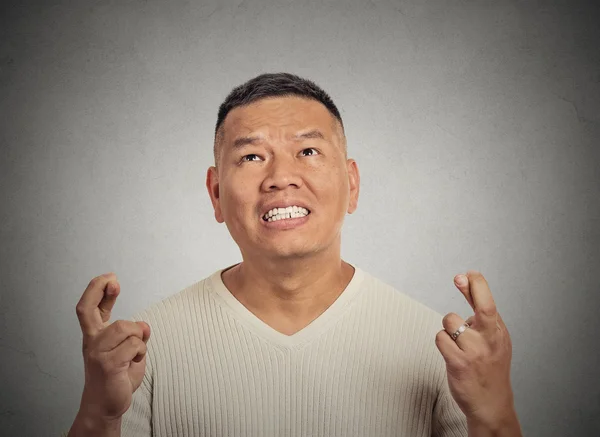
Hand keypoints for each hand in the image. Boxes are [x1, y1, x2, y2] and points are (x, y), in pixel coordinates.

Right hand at [75, 272, 150, 420]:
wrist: (106, 406)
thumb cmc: (116, 377)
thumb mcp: (128, 350)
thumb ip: (135, 335)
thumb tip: (143, 325)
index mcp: (96, 335)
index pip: (90, 307)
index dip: (99, 289)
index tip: (112, 278)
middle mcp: (92, 341)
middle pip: (86, 309)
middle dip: (98, 289)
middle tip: (114, 281)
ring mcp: (98, 353)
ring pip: (126, 327)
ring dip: (138, 335)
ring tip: (136, 351)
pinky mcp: (108, 365)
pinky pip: (134, 345)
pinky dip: (141, 351)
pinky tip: (134, 361)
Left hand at [435, 270, 514, 427]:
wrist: (491, 403)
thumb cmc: (488, 366)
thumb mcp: (491, 338)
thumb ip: (478, 313)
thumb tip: (465, 281)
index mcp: (499, 333)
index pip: (490, 304)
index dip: (478, 285)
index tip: (468, 274)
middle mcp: (490, 341)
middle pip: (484, 308)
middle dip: (473, 288)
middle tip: (460, 277)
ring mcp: (475, 352)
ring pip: (450, 321)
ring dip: (448, 328)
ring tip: (457, 342)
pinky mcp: (459, 363)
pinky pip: (440, 338)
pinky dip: (442, 341)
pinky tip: (450, 352)